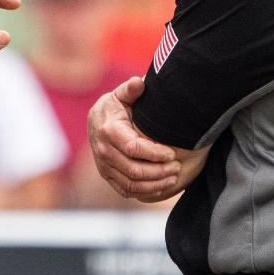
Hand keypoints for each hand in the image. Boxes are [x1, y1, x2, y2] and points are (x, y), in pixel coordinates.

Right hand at [87, 77, 180, 198]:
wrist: (96, 120)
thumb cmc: (116, 106)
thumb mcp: (122, 94)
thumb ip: (131, 89)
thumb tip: (139, 82)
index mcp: (109, 131)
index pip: (134, 148)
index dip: (155, 153)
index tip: (173, 153)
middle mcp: (103, 151)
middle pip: (134, 170)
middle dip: (159, 171)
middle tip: (177, 167)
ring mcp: (104, 165)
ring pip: (131, 183)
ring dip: (155, 184)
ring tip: (174, 177)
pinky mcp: (107, 175)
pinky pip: (126, 189)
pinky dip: (145, 191)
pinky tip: (162, 186)